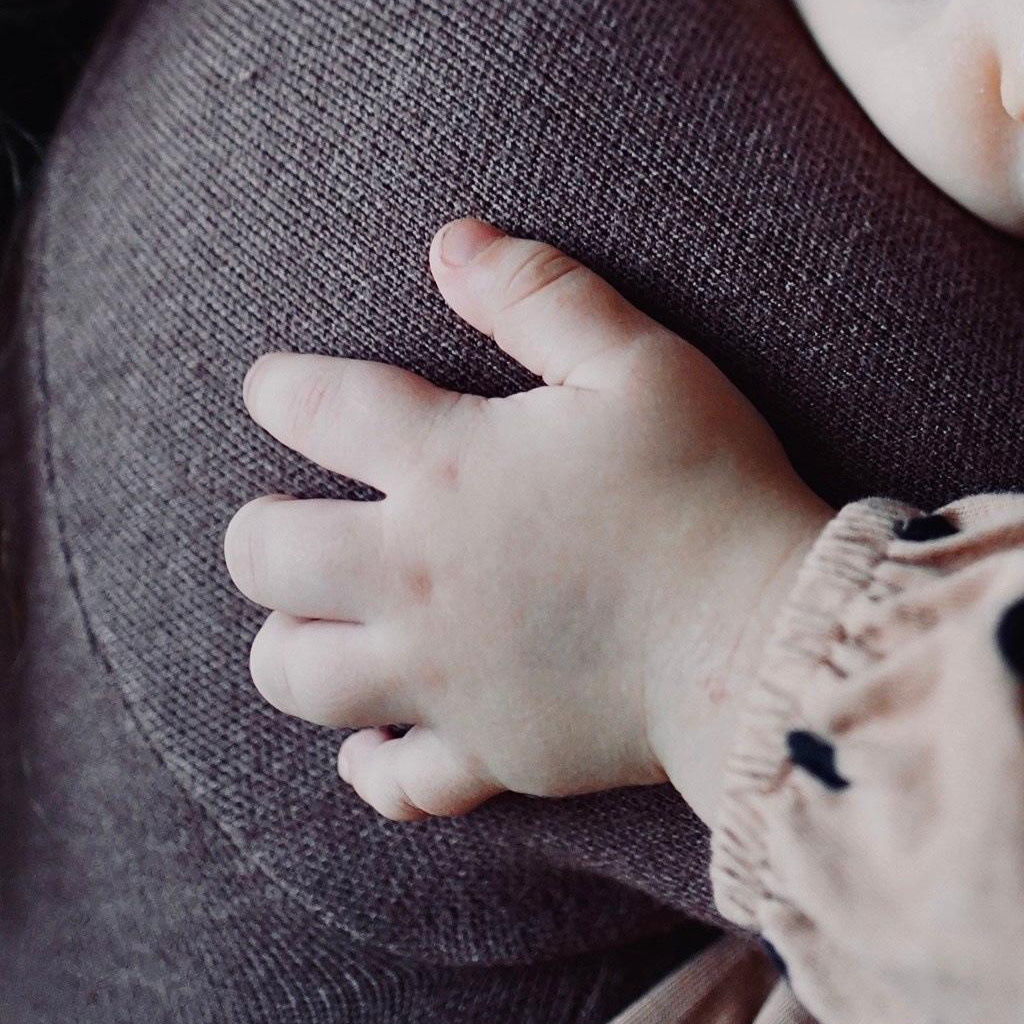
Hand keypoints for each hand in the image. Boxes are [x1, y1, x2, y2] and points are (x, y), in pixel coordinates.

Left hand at [227, 220, 830, 824]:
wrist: (764, 635)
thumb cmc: (710, 485)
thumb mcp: (640, 362)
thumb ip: (541, 296)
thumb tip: (452, 242)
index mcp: (450, 467)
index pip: (316, 410)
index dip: (281, 389)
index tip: (274, 386)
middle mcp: (418, 575)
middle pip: (266, 556)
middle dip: (260, 526)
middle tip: (289, 511)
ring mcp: (442, 676)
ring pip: (295, 672)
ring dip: (288, 639)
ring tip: (314, 615)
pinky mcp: (486, 752)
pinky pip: (391, 780)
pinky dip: (369, 763)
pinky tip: (374, 741)